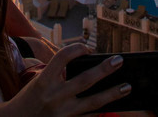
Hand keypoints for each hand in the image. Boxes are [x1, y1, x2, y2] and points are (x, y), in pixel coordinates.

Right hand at [0, 46, 127, 116]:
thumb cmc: (30, 98)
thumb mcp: (40, 81)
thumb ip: (60, 74)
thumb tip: (90, 67)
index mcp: (44, 81)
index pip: (63, 57)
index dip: (76, 49)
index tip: (87, 48)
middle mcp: (54, 96)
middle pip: (85, 80)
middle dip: (104, 70)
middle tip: (119, 60)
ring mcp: (62, 113)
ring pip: (93, 102)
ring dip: (112, 94)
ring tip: (127, 87)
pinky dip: (101, 110)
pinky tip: (113, 105)